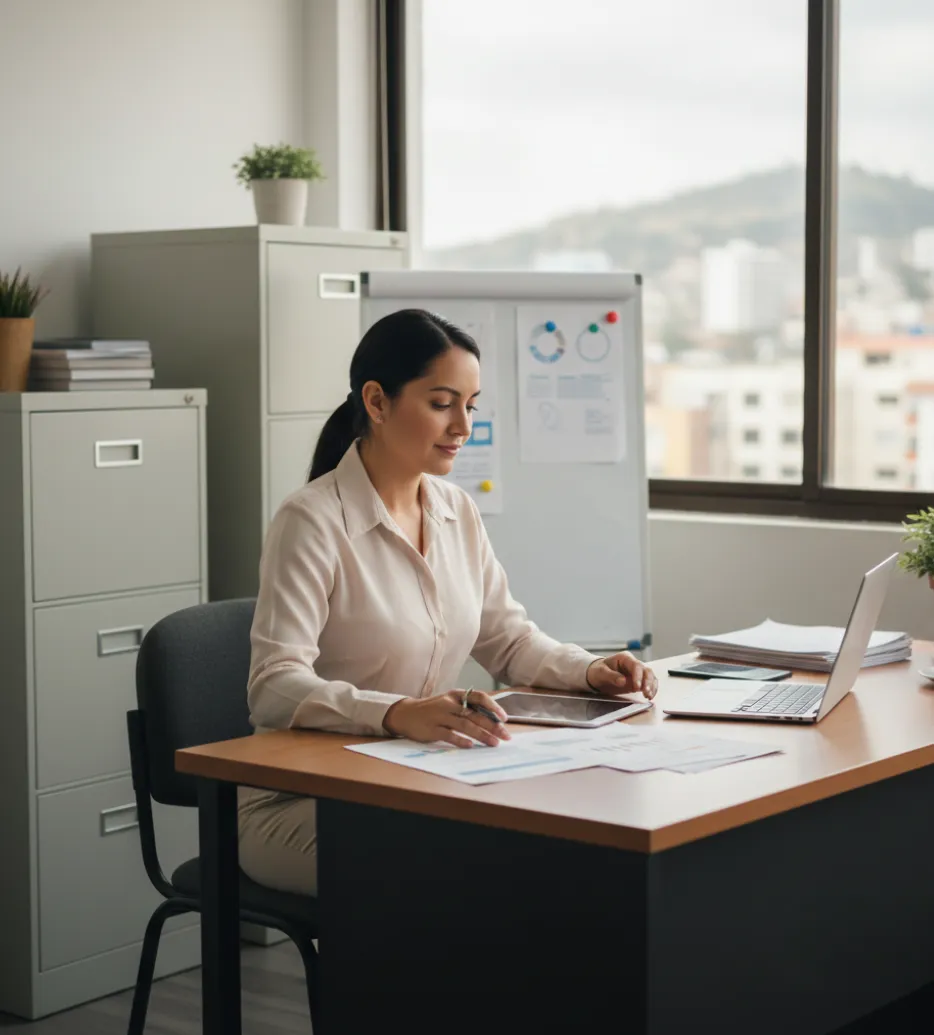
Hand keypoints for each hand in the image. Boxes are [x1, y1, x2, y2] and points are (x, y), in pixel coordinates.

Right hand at [383, 690, 511, 747]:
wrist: (406, 714)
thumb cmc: (434, 709)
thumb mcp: (450, 702)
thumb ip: (467, 708)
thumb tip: (493, 720)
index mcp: (456, 695)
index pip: (479, 697)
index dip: (493, 707)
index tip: (504, 719)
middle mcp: (449, 703)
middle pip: (475, 714)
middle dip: (493, 726)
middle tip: (506, 736)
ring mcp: (440, 716)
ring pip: (465, 725)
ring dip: (482, 735)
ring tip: (494, 743)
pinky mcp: (432, 730)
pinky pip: (449, 735)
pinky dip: (461, 741)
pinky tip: (471, 746)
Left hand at [585, 653, 657, 699]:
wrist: (597, 675)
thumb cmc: (598, 671)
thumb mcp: (600, 673)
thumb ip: (611, 676)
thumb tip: (623, 681)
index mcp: (625, 658)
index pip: (636, 665)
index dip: (638, 676)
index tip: (637, 687)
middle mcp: (633, 663)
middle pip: (646, 670)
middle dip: (648, 682)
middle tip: (645, 692)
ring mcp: (637, 672)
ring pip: (650, 677)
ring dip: (651, 686)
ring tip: (648, 696)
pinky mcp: (639, 680)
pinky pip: (649, 683)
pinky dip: (651, 689)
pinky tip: (649, 696)